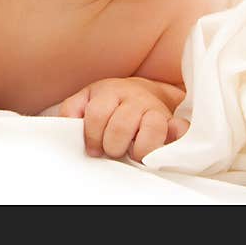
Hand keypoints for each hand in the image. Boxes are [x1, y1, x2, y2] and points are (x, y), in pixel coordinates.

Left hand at [57, 77, 189, 161]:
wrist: (142, 92)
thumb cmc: (110, 101)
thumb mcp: (87, 99)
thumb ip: (71, 110)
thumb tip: (64, 125)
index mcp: (110, 92)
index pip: (97, 115)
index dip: (92, 137)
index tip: (94, 148)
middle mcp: (134, 98)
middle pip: (121, 126)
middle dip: (113, 146)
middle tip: (113, 150)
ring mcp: (155, 109)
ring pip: (153, 128)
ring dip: (141, 149)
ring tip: (134, 153)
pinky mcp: (174, 121)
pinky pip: (181, 129)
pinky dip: (176, 139)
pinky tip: (164, 146)